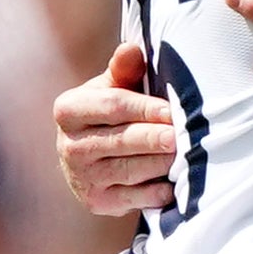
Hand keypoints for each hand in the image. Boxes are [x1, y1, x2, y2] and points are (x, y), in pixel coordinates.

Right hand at [56, 43, 178, 216]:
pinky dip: (159, 190)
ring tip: (184, 155)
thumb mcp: (112, 87)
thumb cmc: (110, 114)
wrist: (90, 159)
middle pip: (122, 140)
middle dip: (155, 138)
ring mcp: (83, 178)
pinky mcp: (99, 203)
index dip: (145, 109)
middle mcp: (69, 145)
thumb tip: (132, 49)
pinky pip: (137, 198)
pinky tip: (174, 182)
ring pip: (131, 170)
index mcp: (68, 110)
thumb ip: (124, 70)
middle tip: (180, 136)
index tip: (172, 110)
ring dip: (161, 163)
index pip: (112, 106)